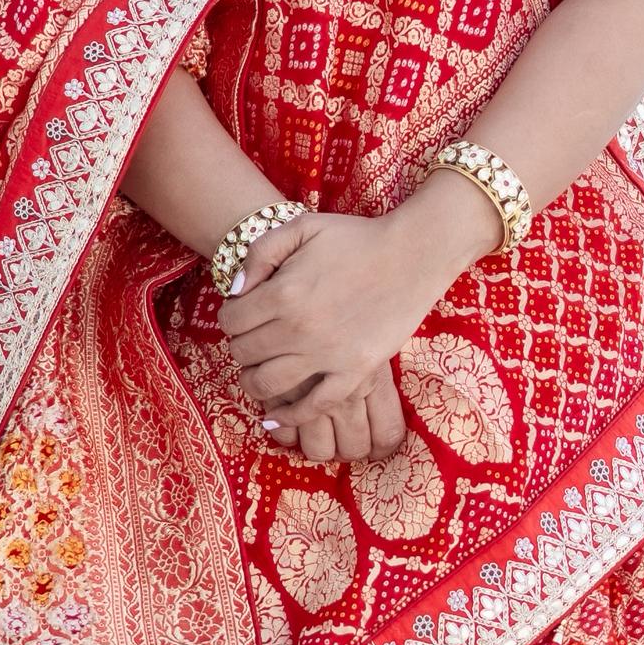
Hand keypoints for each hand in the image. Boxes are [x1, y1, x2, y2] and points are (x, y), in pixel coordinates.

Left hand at [216, 203, 463, 464]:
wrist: (412, 255)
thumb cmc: (356, 238)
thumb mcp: (301, 227)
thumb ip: (260, 253)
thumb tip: (235, 291)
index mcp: (283, 293)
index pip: (231, 320)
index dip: (230, 317)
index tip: (242, 314)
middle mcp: (299, 330)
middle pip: (244, 353)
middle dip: (240, 346)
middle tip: (252, 340)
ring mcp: (328, 356)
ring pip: (268, 385)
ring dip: (253, 382)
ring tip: (257, 373)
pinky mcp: (354, 372)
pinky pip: (314, 407)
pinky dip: (289, 416)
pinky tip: (275, 417)